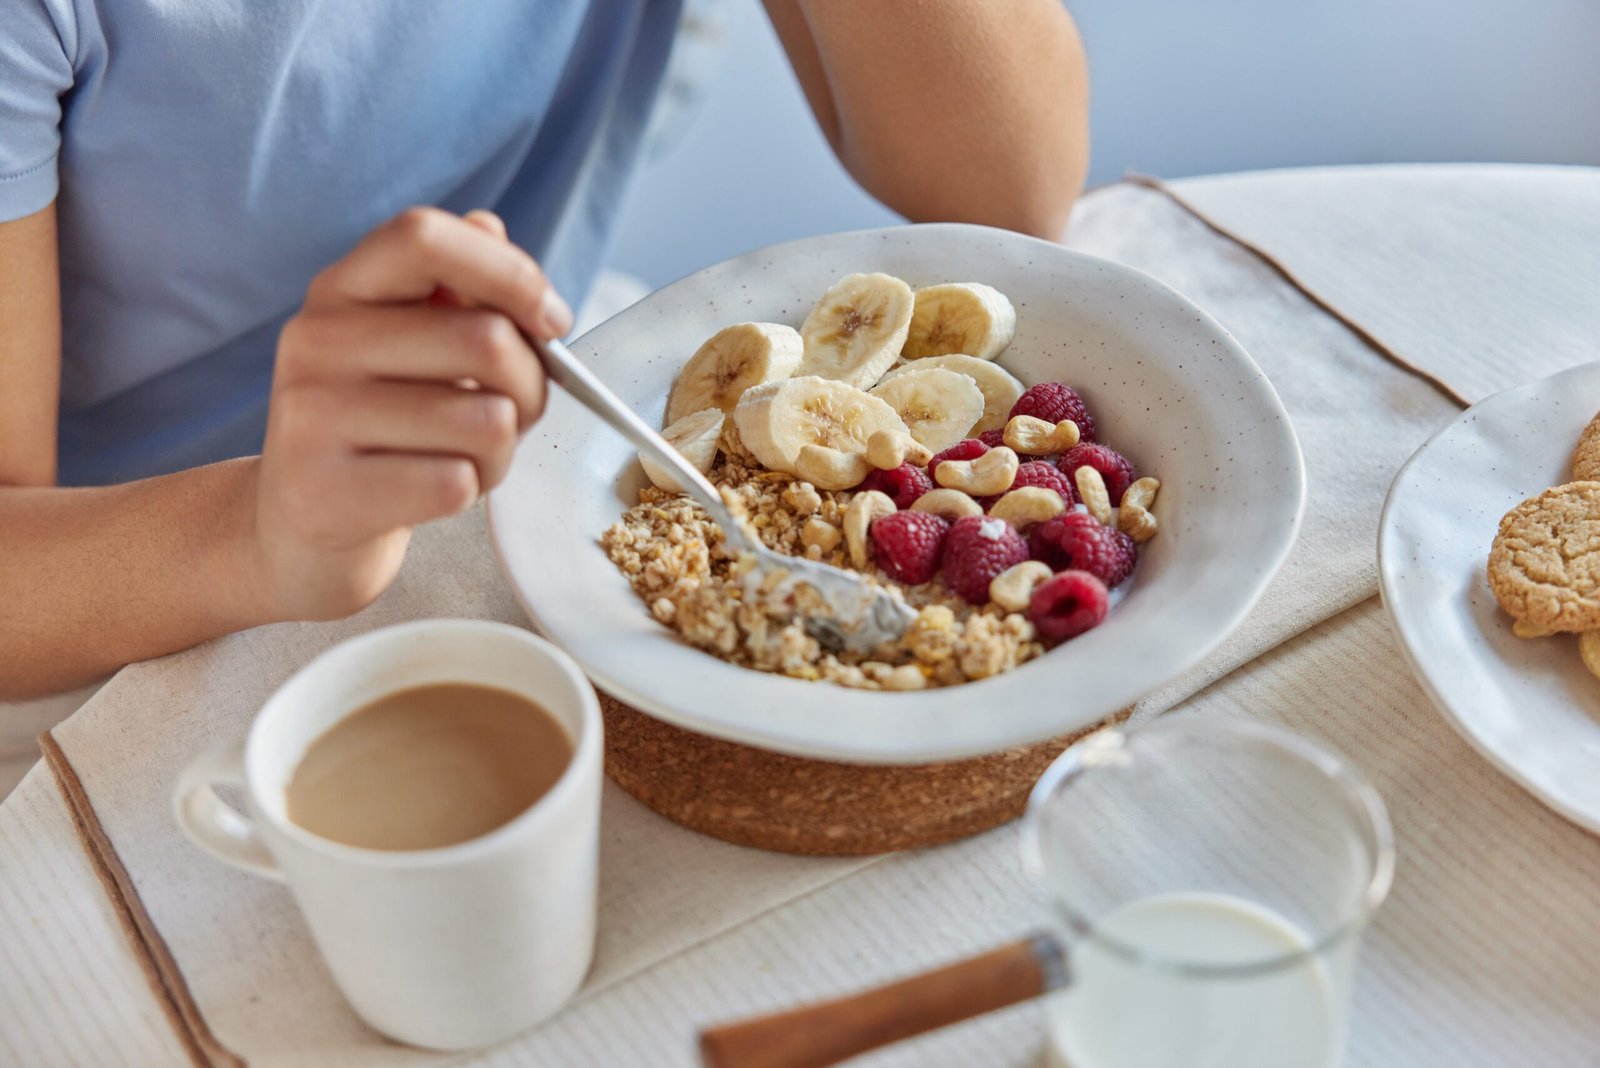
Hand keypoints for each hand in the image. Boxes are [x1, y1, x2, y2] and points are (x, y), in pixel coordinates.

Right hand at [253, 207, 570, 619]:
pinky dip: (470, 492)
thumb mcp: (409, 344)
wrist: (301, 527)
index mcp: (340, 289)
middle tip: (516, 412)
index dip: (511, 272)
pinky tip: (434, 491)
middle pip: (487, 340)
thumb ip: (456, 286)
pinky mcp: (328, 493)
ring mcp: (313, 417)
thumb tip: (489, 227)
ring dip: (502, 450)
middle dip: (533, 386)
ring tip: (466, 456)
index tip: (551, 320)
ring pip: (487, 422)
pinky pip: (457, 483)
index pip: (424, 235)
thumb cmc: (383, 426)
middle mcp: (315, 341)